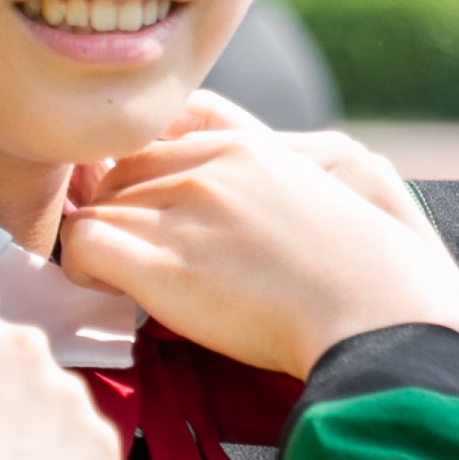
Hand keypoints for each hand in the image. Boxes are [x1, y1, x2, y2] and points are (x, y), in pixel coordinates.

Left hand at [65, 123, 458, 459]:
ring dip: (95, 240)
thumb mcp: (317, 198)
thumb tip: (223, 217)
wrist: (377, 316)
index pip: (152, 142)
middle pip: (116, 173)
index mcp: (244, 149)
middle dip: (110, 209)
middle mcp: (208, 170)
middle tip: (117, 250)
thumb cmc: (357, 277)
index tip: (134, 211)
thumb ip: (259, 187)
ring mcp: (184, 214)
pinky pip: (84, 246)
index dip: (132, 180)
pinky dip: (81, 266)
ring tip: (110, 274)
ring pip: (95, 207)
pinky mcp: (165, 266)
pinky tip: (101, 288)